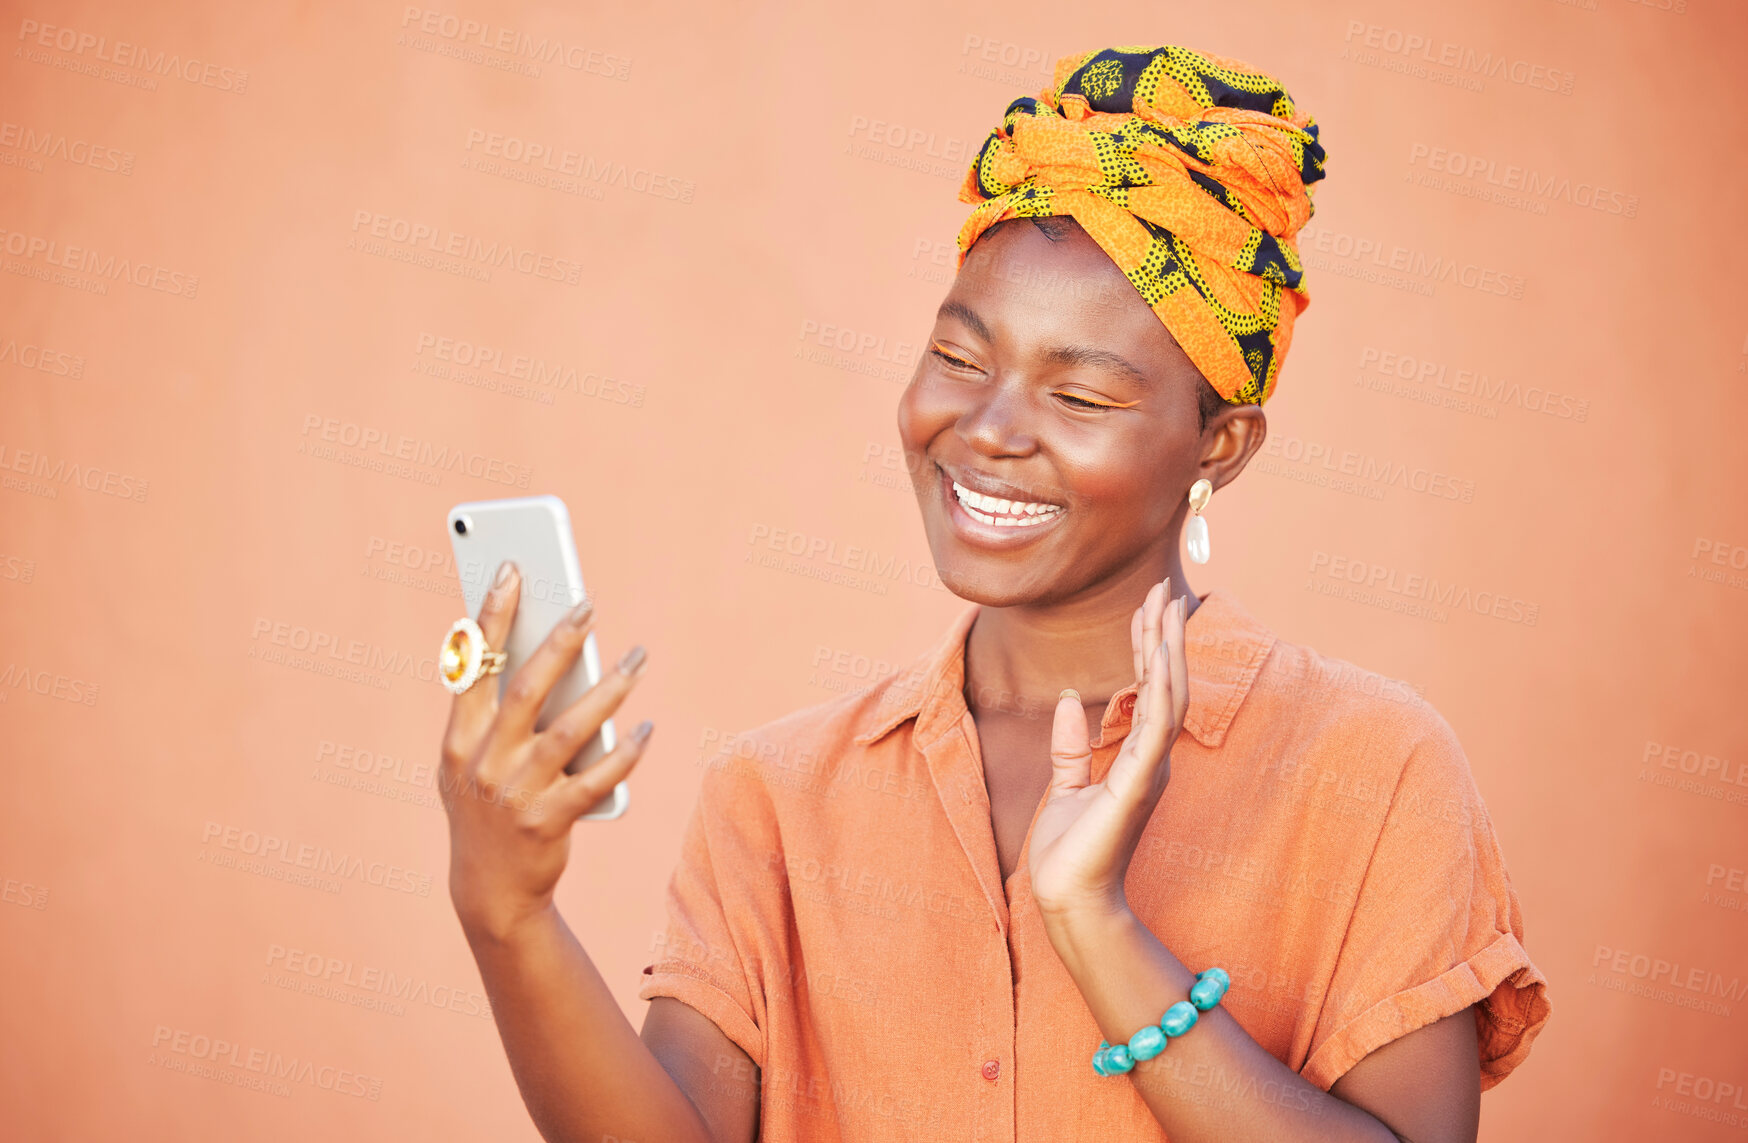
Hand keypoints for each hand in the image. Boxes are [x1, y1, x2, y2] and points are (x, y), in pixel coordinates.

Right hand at [438, 561, 653, 942]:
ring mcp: (514, 793)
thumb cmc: (488, 808)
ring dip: (610, 690)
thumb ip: (498, 713)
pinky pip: (596, 780)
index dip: (493, 615)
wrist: (490, 891)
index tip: (513, 569)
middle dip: (560, 641)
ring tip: (639, 659)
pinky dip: (625, 753)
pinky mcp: (547, 822)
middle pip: (527, 687)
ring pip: (570, 729)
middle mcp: (482, 761)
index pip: (475, 664)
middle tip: (590, 604)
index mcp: (458, 737)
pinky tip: (647, 730)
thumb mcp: (473, 760)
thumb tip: (546, 650)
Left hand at [1028, 577, 1189, 920]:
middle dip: (1164, 635)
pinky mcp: (1138, 783)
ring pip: (1170, 696)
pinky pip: (1157, 727)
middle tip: (1164, 588)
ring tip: (1165, 606)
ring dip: (1168, 650)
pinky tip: (1159, 656)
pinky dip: (1161, 689)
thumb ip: (1069, 744)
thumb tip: (1069, 698)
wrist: (1067, 897)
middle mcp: (1152, 760)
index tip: (1148, 606)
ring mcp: (1150, 770)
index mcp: (1137, 758)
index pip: (1148, 690)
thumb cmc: (1069, 852)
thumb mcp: (1065, 785)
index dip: (1148, 646)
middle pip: (1167, 683)